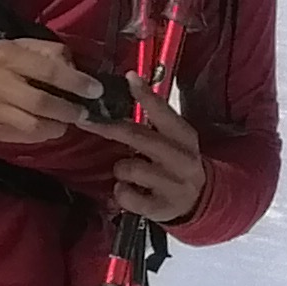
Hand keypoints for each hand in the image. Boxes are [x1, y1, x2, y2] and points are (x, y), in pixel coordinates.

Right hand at [0, 35, 104, 145]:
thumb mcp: (18, 46)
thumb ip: (48, 52)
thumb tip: (75, 67)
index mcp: (8, 57)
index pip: (47, 71)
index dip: (75, 82)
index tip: (95, 90)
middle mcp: (0, 84)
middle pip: (42, 103)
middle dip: (69, 110)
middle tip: (84, 112)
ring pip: (34, 125)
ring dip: (58, 126)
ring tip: (67, 121)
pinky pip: (24, 137)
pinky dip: (43, 135)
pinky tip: (48, 127)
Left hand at [78, 92, 204, 225]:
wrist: (200, 202)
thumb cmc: (176, 164)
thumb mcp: (173, 139)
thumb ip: (154, 120)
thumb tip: (127, 86)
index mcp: (184, 137)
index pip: (164, 112)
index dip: (146, 95)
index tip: (129, 77)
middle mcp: (182, 159)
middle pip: (140, 138)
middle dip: (110, 129)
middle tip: (87, 122)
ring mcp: (173, 185)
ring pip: (129, 167)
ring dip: (120, 169)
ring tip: (127, 173)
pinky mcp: (161, 208)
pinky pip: (126, 195)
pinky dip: (121, 193)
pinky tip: (130, 191)